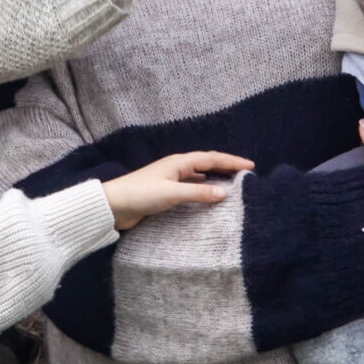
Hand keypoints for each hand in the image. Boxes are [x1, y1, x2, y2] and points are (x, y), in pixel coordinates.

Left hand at [103, 150, 253, 230]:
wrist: (113, 205)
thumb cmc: (140, 194)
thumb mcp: (172, 194)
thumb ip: (198, 193)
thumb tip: (224, 193)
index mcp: (179, 162)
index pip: (212, 158)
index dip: (232, 161)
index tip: (250, 166)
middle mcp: (177, 167)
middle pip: (207, 162)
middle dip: (226, 165)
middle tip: (245, 171)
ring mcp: (170, 178)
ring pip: (199, 173)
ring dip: (215, 174)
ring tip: (231, 180)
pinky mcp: (165, 190)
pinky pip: (191, 184)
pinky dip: (203, 185)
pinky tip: (207, 190)